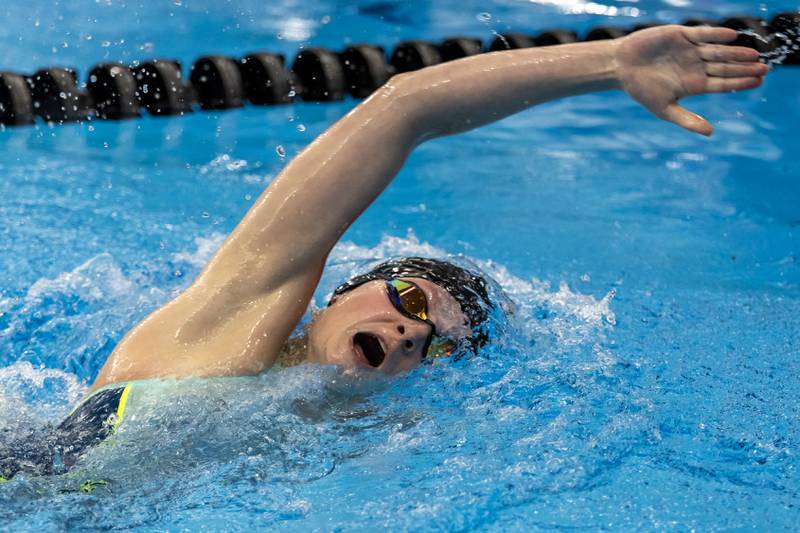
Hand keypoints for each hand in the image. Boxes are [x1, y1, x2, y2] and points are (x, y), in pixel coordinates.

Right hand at [615, 25, 768, 135]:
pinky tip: (731, 36)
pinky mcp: (682, 35)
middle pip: (726, 67)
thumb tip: (710, 133)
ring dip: (735, 53)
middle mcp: (696, 66)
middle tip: (765, 68)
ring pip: (718, 51)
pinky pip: (703, 34)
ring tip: (753, 55)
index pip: (724, 83)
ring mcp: (691, 50)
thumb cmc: (641, 90)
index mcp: (695, 84)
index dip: (741, 82)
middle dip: (745, 68)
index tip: (760, 81)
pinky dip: (716, 35)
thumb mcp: (664, 110)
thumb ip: (687, 120)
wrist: (620, 68)